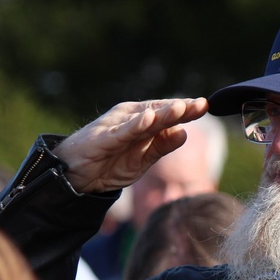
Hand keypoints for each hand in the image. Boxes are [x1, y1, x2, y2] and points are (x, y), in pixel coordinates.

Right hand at [53, 98, 209, 192]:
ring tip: (181, 107)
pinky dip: (134, 125)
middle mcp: (129, 118)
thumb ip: (161, 146)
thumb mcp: (142, 159)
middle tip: (201, 104)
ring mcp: (116, 126)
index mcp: (140, 122)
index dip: (186, 110)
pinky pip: (122, 131)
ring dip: (163, 113)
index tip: (205, 106)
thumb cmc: (108, 163)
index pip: (167, 114)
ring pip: (144, 119)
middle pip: (159, 112)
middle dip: (180, 108)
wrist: (74, 175)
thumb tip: (184, 133)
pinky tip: (148, 119)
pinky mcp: (103, 137)